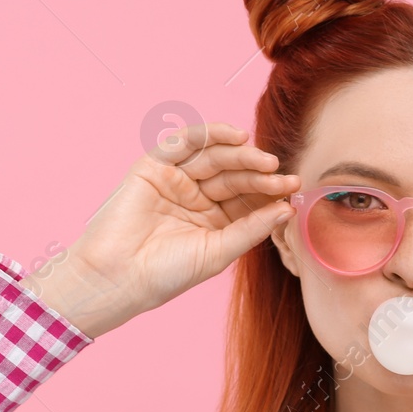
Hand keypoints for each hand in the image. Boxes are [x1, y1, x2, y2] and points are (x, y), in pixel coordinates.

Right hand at [22, 122, 300, 337]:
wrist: (117, 277)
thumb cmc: (166, 274)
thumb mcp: (218, 252)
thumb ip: (251, 229)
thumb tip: (287, 209)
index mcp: (214, 219)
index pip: (248, 198)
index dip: (271, 192)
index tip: (295, 191)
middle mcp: (197, 196)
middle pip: (235, 176)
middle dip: (260, 174)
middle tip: (284, 176)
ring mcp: (176, 179)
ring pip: (215, 158)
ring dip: (242, 155)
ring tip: (267, 160)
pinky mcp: (154, 166)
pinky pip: (185, 143)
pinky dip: (209, 134)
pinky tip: (236, 137)